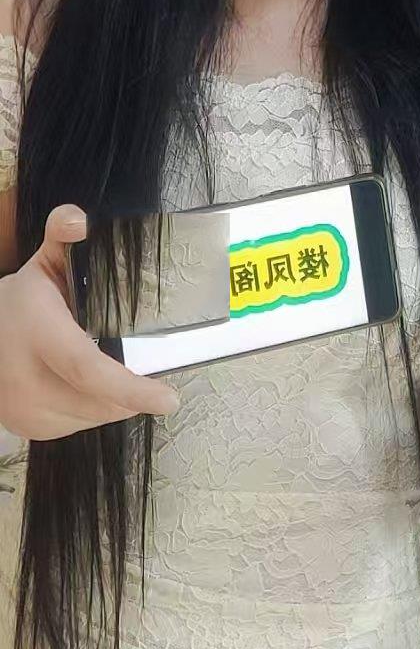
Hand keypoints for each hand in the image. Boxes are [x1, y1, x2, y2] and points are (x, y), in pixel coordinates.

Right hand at [0, 203, 180, 439]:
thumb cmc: (20, 302)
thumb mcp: (43, 262)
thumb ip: (63, 234)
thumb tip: (81, 220)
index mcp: (39, 332)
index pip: (87, 369)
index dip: (131, 389)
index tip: (169, 399)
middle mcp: (26, 377)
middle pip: (97, 401)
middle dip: (132, 395)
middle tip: (152, 382)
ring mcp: (23, 409)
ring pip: (91, 418)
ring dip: (113, 404)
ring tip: (114, 376)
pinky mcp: (27, 428)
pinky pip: (77, 427)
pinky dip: (92, 411)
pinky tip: (89, 388)